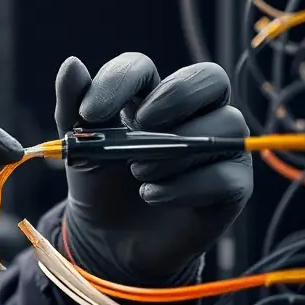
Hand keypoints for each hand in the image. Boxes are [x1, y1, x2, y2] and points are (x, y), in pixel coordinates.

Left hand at [55, 54, 252, 282]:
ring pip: (228, 124)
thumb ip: (74, 107)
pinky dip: (184, 186)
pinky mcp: (232, 187)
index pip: (145, 67)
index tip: (90, 113)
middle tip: (141, 125)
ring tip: (138, 172)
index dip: (120, 81)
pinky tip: (151, 196)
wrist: (108, 241)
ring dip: (176, 149)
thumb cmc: (100, 185)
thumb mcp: (79, 147)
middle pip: (211, 77)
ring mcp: (218, 148)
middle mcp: (194, 115)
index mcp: (150, 97)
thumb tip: (72, 64)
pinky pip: (226, 175)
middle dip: (176, 95)